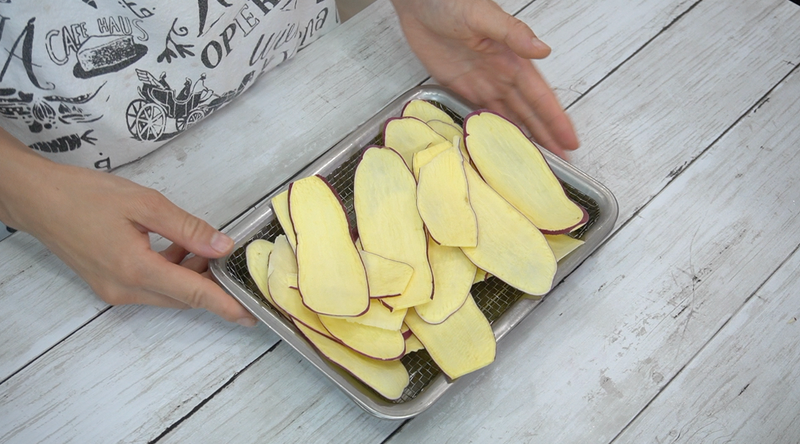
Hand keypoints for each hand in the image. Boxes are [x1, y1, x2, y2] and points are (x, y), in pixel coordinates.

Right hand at [0, 129, 256, 326]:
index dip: (225, 305)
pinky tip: (179, 247)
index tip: (251, 315)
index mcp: (135, 269)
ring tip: (204, 247)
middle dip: (211, 285)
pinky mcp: (109, 285)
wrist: (37, 199)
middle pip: (182, 297)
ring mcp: (115, 290)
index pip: (192, 294)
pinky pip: (152, 286)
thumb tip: (223, 246)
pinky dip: (171, 271)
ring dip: (190, 275)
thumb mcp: (145, 204)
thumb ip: (188, 229)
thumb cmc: (85, 195)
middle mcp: (125, 289)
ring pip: (168, 293)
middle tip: (235, 266)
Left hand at [390, 0, 578, 158]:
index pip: (540, 96)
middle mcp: (501, 74)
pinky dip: (491, 130)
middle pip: (528, 112)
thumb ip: (512, 33)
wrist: (418, 2)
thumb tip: (542, 51)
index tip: (569, 140)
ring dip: (522, 137)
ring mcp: (481, 82)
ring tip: (535, 161)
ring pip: (507, 117)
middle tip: (560, 162)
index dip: (555, 119)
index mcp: (513, 59)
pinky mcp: (459, 87)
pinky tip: (499, 145)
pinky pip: (480, 113)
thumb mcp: (484, 15)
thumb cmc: (451, 2)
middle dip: (545, 136)